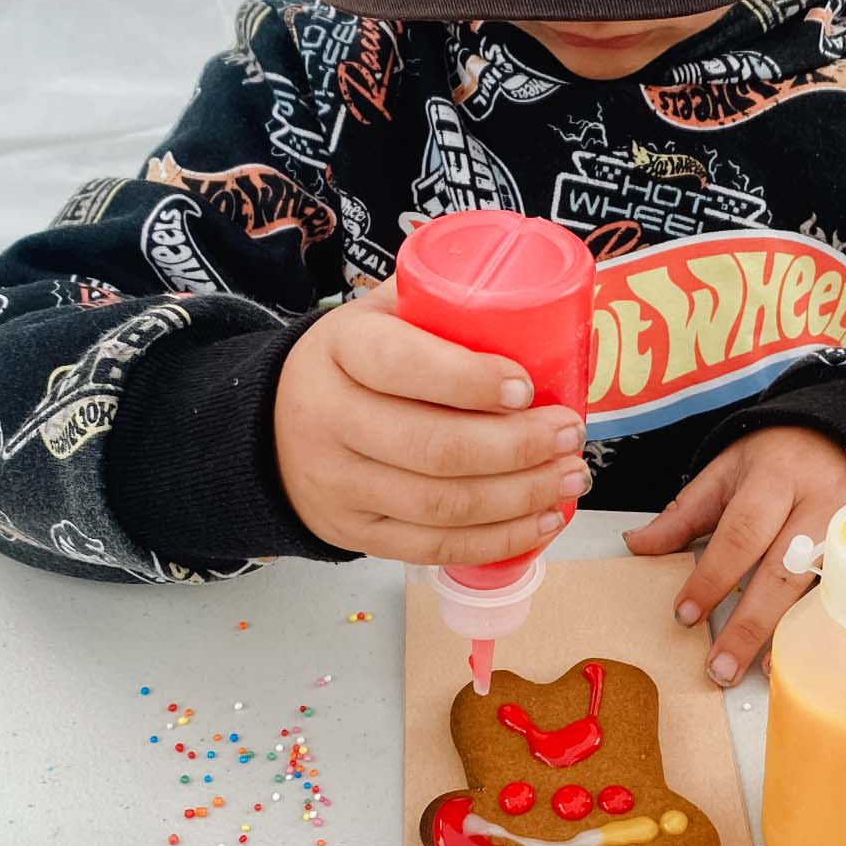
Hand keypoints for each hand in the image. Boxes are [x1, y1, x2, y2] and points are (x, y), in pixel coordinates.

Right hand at [274, 277, 589, 562]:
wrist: (273, 428)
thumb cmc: (354, 364)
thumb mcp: (377, 315)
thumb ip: (437, 301)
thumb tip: (536, 297)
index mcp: (340, 350)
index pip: (402, 366)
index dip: (469, 380)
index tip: (527, 387)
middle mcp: (330, 420)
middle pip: (434, 448)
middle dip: (517, 447)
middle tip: (570, 433)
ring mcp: (340, 485)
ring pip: (441, 505)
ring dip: (521, 496)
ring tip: (571, 475)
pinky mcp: (356, 533)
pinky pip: (434, 547)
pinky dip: (498, 540)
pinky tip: (543, 519)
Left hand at [624, 427, 845, 685]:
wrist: (837, 437)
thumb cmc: (776, 459)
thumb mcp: (725, 472)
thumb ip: (684, 513)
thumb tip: (638, 545)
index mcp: (776, 478)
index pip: (741, 534)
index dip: (713, 578)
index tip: (685, 615)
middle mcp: (820, 504)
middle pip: (782, 571)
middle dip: (748, 624)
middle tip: (718, 666)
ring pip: (819, 592)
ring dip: (784, 636)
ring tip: (751, 671)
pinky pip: (844, 599)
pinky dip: (815, 632)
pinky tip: (793, 658)